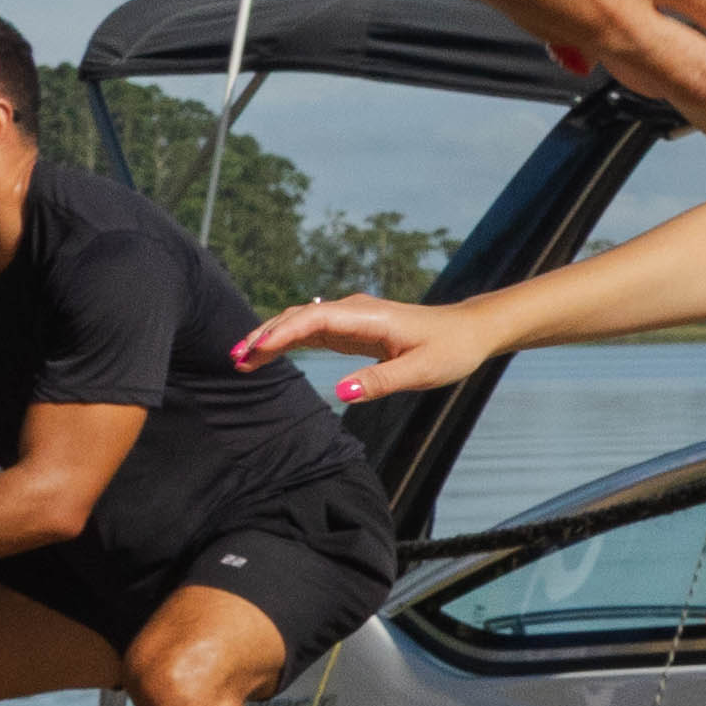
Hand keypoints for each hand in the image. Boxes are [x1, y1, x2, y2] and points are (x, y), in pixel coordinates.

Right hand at [232, 294, 492, 405]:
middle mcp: (354, 312)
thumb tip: (341, 392)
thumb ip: (381, 381)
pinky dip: (287, 342)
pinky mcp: (352, 330)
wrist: (470, 331)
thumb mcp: (422, 371)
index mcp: (368, 316)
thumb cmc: (451, 349)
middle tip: (235, 360)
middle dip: (265, 336)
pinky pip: (311, 332)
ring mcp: (351, 319)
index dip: (283, 333)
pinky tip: (267, 355)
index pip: (314, 319)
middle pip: (298, 317)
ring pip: (300, 323)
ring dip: (270, 339)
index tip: (257, 351)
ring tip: (241, 361)